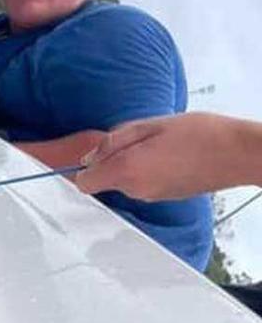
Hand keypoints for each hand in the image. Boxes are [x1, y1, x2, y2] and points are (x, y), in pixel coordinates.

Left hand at [75, 112, 251, 199]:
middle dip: (113, 159)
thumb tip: (90, 156)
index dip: (86, 167)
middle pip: (106, 179)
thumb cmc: (199, 133)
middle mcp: (136, 190)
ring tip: (160, 144)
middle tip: (139, 138)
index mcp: (127, 170)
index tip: (97, 153)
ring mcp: (152, 196)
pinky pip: (143, 184)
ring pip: (125, 181)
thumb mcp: (149, 125)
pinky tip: (170, 155)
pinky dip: (148, 170)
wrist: (238, 153)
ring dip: (132, 163)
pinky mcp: (166, 197)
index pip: (84, 183)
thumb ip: (114, 141)